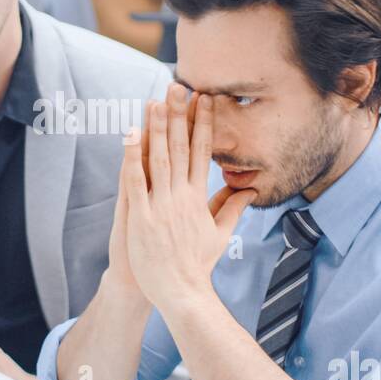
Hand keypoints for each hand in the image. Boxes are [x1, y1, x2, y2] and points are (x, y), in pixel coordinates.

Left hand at [122, 82, 256, 310]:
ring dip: (158, 128)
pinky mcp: (141, 218)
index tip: (204, 99)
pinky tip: (130, 135)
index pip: (202, 152)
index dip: (203, 124)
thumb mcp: (220, 235)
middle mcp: (182, 197)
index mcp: (199, 198)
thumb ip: (232, 209)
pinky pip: (135, 182)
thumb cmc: (198, 266)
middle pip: (181, 148)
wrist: (182, 293)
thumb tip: (250, 191)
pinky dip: (132, 158)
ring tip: (155, 100)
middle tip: (179, 86)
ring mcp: (161, 206)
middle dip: (180, 115)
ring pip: (158, 159)